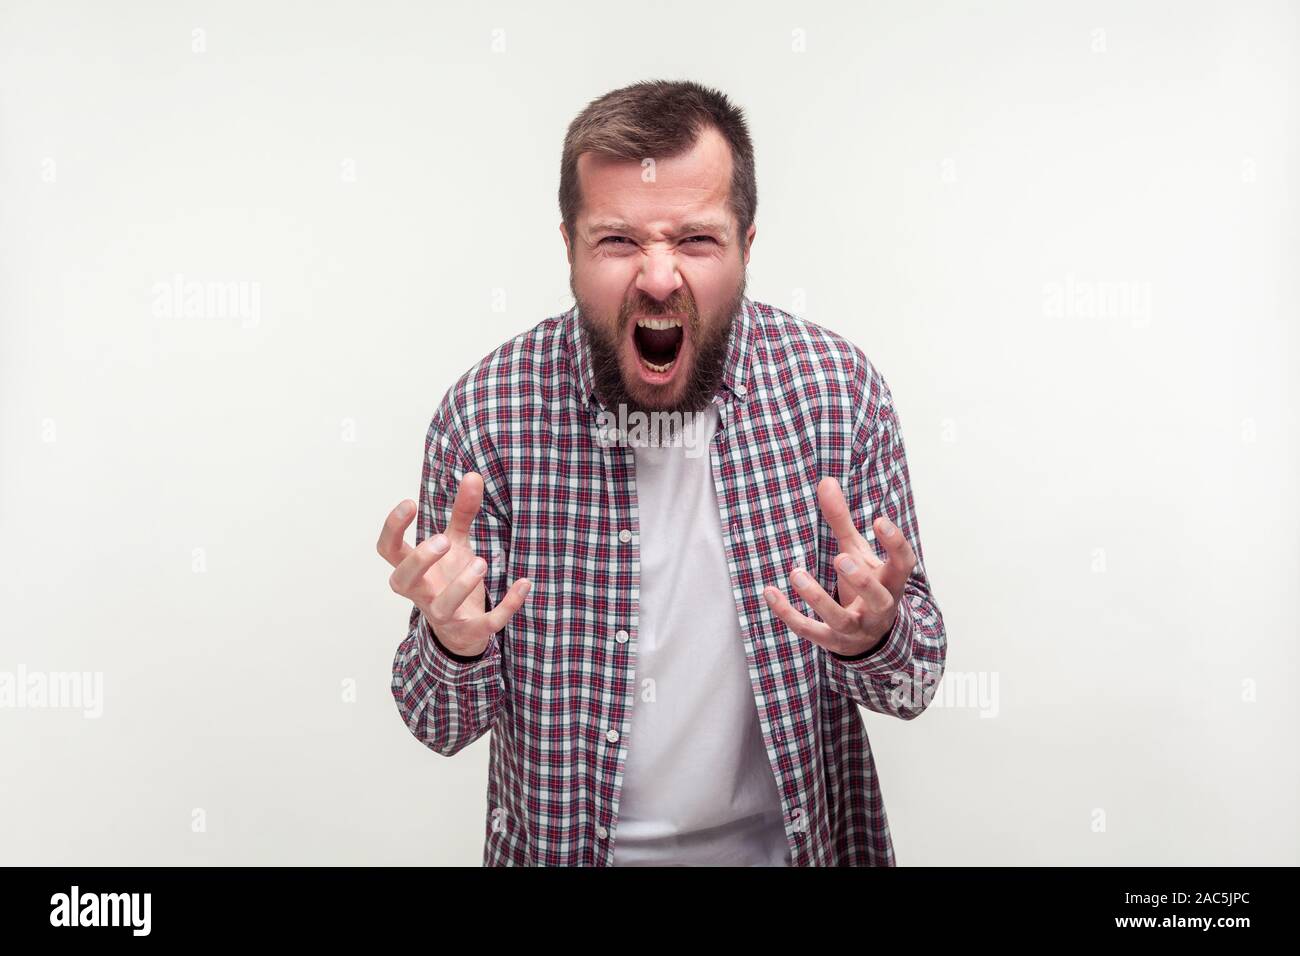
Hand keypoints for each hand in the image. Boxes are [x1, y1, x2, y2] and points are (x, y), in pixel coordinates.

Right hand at [377, 471, 531, 657]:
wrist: (461, 630)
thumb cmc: (450, 578)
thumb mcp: (456, 544)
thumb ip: (461, 513)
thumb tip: (473, 475)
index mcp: (413, 569)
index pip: (387, 550)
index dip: (393, 528)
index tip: (411, 503)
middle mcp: (422, 592)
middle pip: (402, 580)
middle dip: (420, 560)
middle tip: (444, 540)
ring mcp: (444, 614)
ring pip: (442, 606)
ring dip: (461, 585)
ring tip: (481, 561)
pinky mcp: (471, 630)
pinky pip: (486, 623)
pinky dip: (507, 606)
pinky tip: (524, 583)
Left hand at [762, 476, 915, 657]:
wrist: (871, 636)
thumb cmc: (865, 585)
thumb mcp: (857, 551)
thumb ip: (842, 520)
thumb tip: (826, 481)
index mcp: (892, 582)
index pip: (903, 564)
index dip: (895, 543)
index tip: (879, 520)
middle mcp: (880, 608)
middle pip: (879, 598)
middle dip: (862, 580)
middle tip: (841, 557)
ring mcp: (857, 629)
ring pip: (842, 619)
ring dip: (818, 598)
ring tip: (796, 573)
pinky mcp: (833, 642)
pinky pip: (811, 632)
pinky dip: (789, 615)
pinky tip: (770, 593)